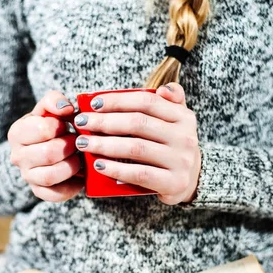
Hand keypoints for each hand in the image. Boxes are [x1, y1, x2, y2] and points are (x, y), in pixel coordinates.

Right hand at [8, 91, 83, 201]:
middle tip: (77, 142)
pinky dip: (72, 187)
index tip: (66, 126)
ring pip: (51, 175)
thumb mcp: (47, 109)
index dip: (60, 126)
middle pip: (49, 153)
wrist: (41, 148)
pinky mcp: (39, 191)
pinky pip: (55, 195)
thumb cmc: (48, 126)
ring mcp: (27, 176)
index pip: (42, 129)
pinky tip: (80, 177)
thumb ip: (54, 101)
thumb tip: (66, 108)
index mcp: (17, 133)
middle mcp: (18, 156)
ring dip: (71, 166)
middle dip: (69, 147)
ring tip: (78, 158)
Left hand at [74, 83, 200, 204]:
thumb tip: (162, 90)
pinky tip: (98, 165)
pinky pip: (140, 173)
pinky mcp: (174, 182)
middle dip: (104, 122)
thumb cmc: (172, 147)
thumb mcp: (176, 121)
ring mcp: (181, 161)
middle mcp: (185, 137)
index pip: (147, 102)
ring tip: (83, 143)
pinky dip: (117, 168)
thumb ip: (170, 100)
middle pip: (138, 123)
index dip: (118, 100)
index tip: (93, 104)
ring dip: (105, 144)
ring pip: (136, 148)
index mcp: (183, 117)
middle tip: (81, 123)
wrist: (191, 181)